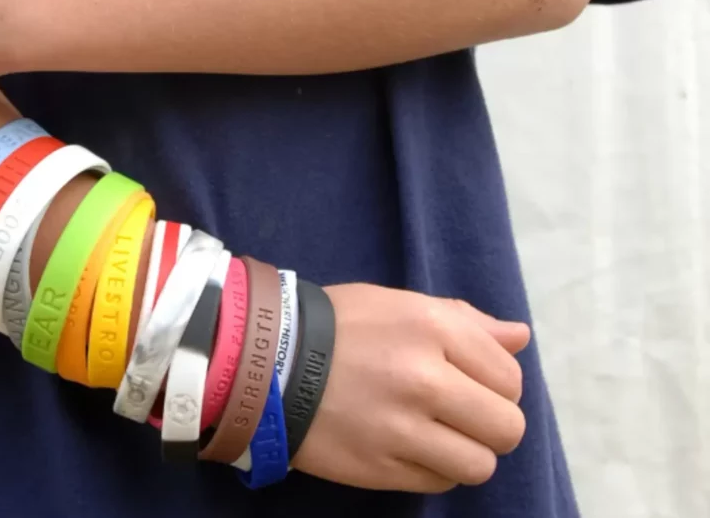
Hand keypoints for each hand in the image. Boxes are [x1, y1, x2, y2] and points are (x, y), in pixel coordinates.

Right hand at [291, 284, 529, 492]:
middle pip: (507, 427)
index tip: (468, 382)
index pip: (509, 378)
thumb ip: (466, 322)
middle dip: (491, 424)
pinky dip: (433, 470)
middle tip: (460, 414)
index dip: (496, 385)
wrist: (266, 363)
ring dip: (465, 453)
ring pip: (480, 465)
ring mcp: (401, 428)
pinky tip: (408, 448)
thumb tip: (521, 338)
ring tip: (436, 436)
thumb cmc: (338, 327)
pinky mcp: (380, 467)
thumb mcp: (401, 305)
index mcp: (433, 329)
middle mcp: (424, 379)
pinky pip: (439, 482)